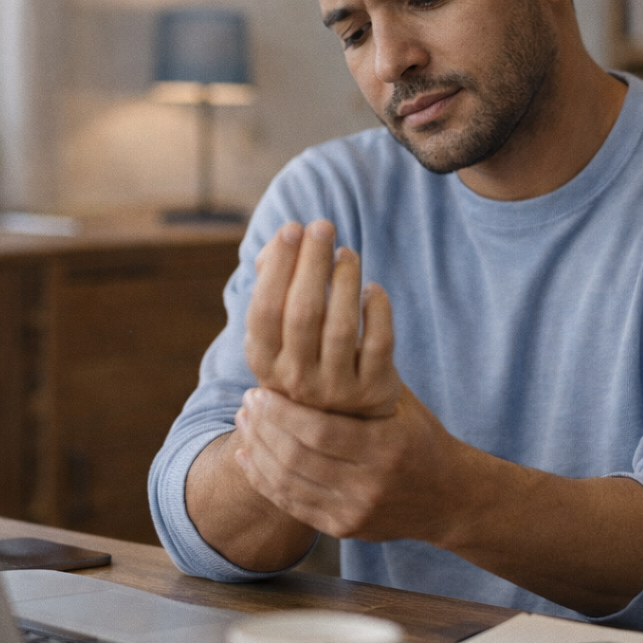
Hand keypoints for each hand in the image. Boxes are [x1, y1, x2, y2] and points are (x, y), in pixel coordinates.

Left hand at [233, 383, 460, 541]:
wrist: (448, 495)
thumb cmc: (420, 436)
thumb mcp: (399, 401)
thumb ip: (362, 376)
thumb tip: (320, 330)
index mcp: (386, 447)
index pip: (320, 431)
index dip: (282, 413)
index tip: (259, 392)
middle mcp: (370, 484)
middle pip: (298, 458)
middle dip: (264, 429)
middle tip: (246, 403)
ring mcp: (355, 511)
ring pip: (289, 483)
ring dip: (258, 451)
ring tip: (245, 423)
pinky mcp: (344, 529)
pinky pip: (292, 506)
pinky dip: (264, 480)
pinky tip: (249, 456)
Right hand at [243, 219, 400, 417]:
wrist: (344, 417)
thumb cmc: (307, 355)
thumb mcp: (279, 331)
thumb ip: (272, 284)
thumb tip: (275, 246)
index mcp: (264, 362)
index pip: (265, 308)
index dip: (279, 265)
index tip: (293, 228)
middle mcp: (295, 380)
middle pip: (303, 312)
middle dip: (312, 262)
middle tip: (323, 226)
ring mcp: (336, 390)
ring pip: (342, 326)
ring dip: (346, 280)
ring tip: (348, 253)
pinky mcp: (373, 390)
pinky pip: (379, 343)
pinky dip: (378, 310)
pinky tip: (373, 289)